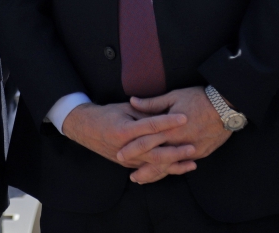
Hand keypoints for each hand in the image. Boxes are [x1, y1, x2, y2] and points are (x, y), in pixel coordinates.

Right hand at [61, 101, 193, 179]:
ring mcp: (127, 159)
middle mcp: (125, 147)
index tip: (184, 117)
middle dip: (175, 151)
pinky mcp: (129, 165)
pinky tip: (179, 169)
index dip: (168, 121)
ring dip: (174, 165)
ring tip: (192, 163)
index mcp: (124, 129)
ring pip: (154, 164)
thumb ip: (143, 112)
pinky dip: (165, 170)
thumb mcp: (123, 108)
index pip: (151, 126)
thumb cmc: (106, 114)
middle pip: (154, 151)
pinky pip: (149, 169)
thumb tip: (162, 112)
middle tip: (192, 147)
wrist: (86, 129)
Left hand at [124, 87, 230, 183]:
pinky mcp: (201, 152)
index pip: (146, 141)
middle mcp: (179, 142)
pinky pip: (184, 164)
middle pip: (157, 159)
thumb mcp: (173, 97)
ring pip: (170, 166)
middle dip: (143, 169)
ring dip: (156, 174)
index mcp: (169, 128)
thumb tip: (132, 101)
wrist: (225, 105)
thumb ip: (152, 104)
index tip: (120, 154)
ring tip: (144, 179)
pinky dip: (173, 169)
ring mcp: (191, 150)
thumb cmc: (198, 98)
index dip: (132, 149)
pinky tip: (165, 173)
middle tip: (131, 176)